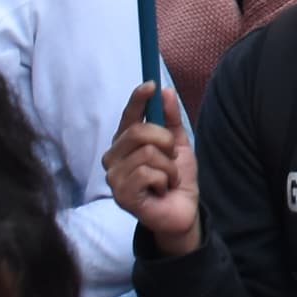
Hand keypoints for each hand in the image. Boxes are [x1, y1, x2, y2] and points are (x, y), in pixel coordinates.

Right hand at [104, 88, 200, 255]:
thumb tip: (165, 91)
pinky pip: (148, 174)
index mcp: (125, 143)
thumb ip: (171, 119)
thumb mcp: (178, 144)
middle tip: (173, 157)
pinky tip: (161, 189)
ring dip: (169, 167)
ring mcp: (114, 177)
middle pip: (138, 132)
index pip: (128, 116)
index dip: (138, 99)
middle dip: (165, 141)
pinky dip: (164, 180)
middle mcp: (113, 158)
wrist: (182, 210)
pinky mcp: (121, 195)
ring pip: (148, 154)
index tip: (151, 85)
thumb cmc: (175, 178)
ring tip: (168, 179)